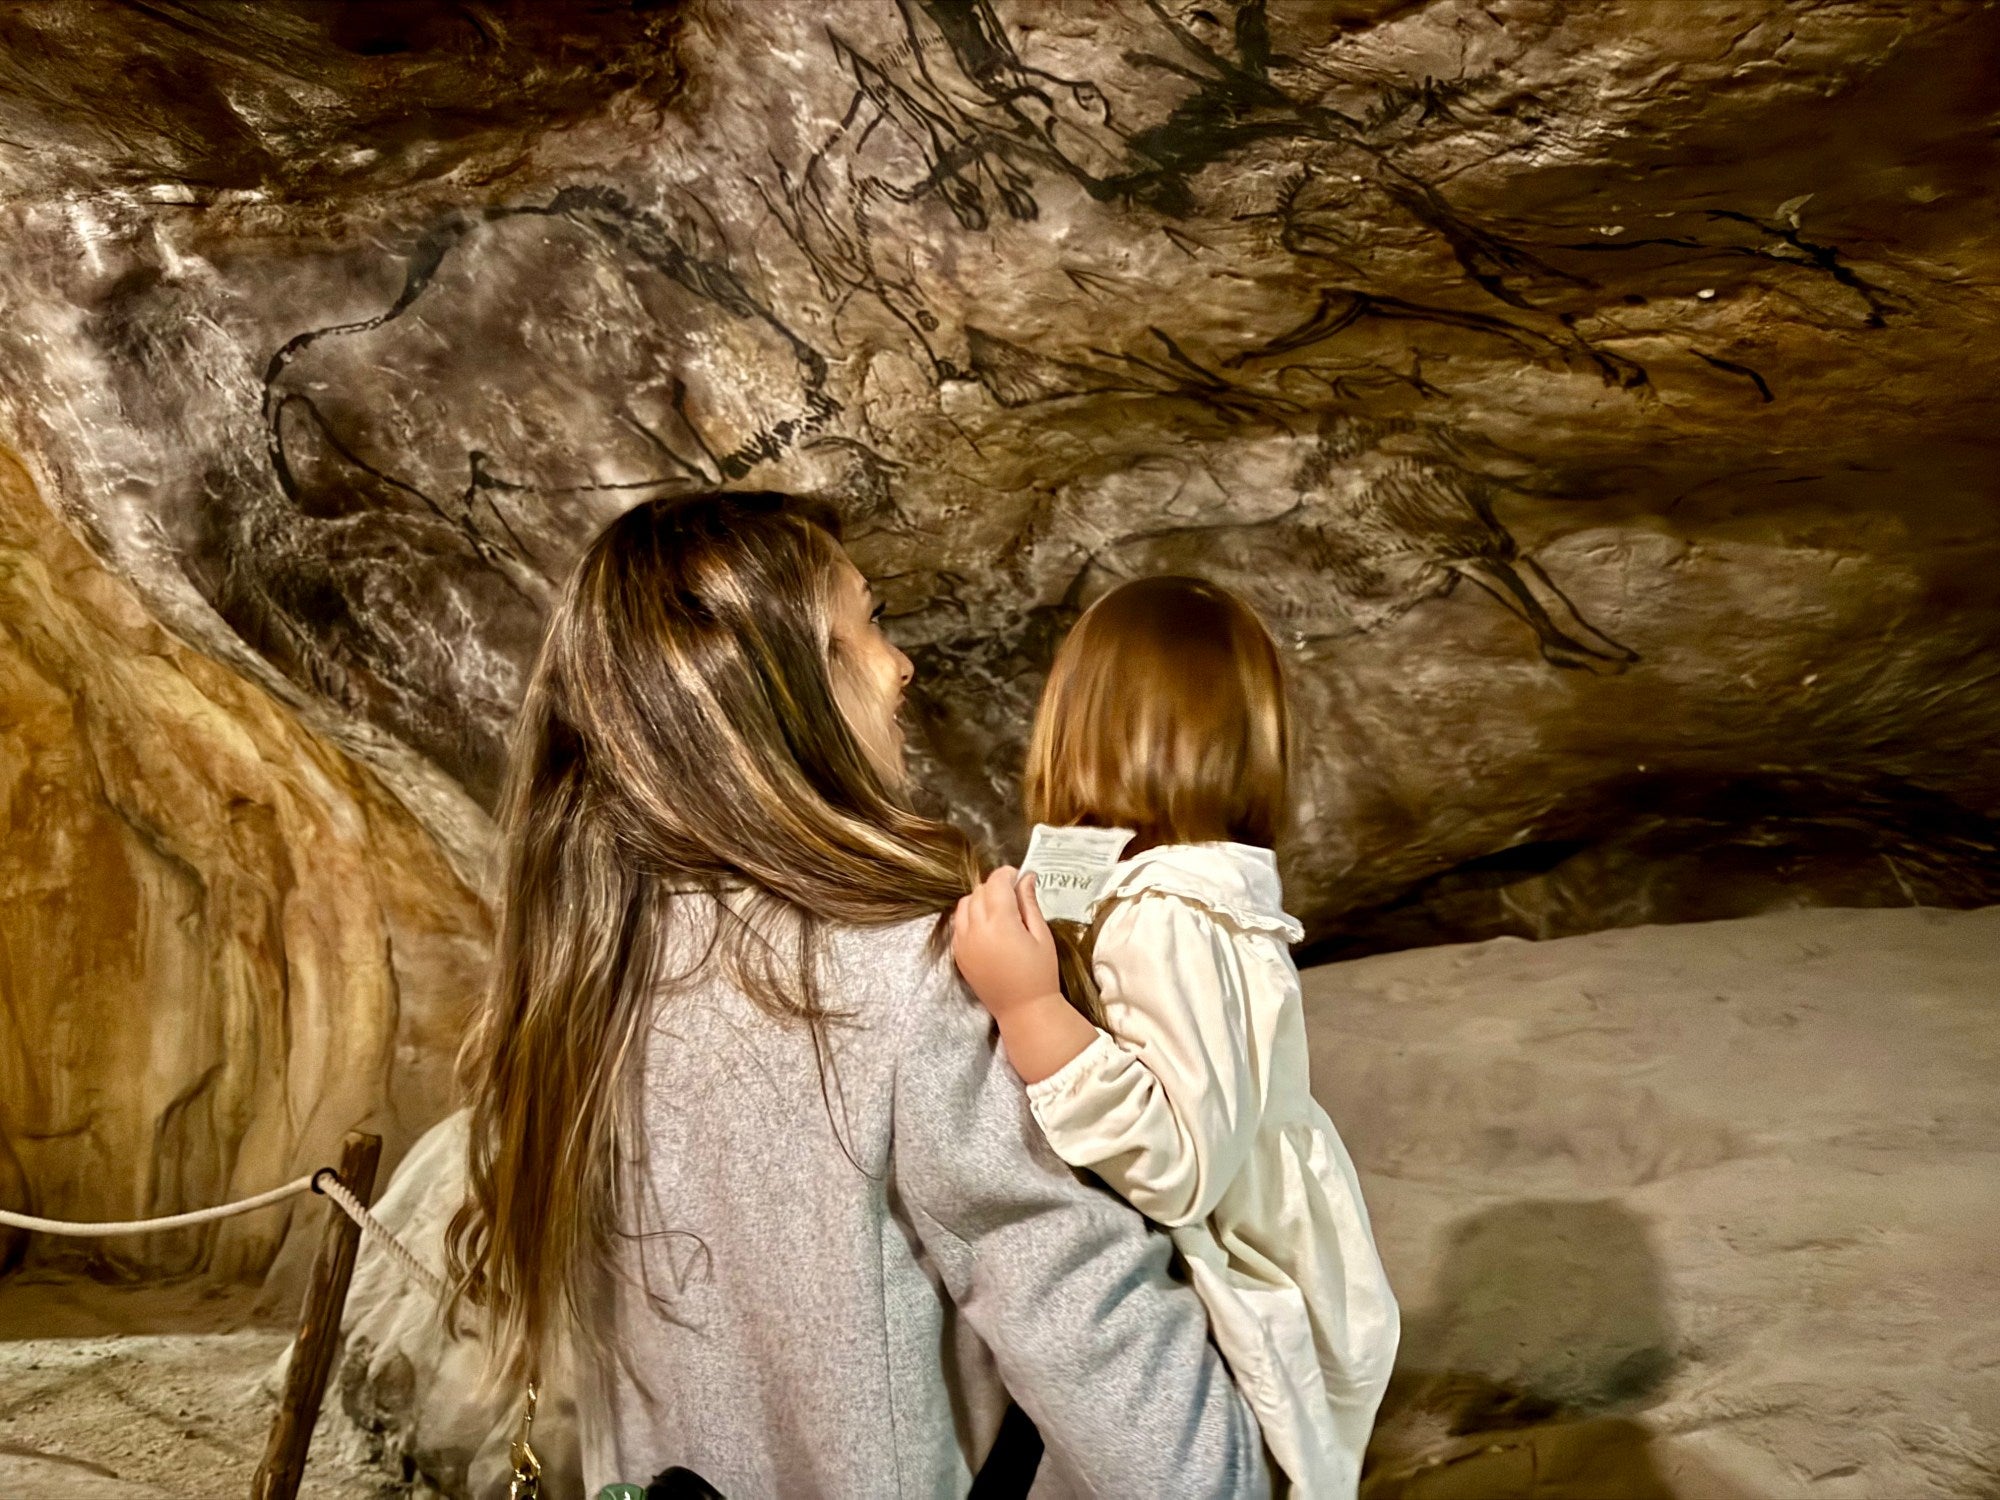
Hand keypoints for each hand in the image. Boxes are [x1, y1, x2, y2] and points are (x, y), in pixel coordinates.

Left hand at [953, 867, 1060, 1019]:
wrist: (1023, 1010)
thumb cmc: (1040, 974)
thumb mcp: (1041, 936)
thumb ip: (1029, 904)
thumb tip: (1026, 878)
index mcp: (1000, 923)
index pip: (996, 882)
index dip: (1008, 874)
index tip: (1019, 878)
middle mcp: (976, 929)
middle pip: (979, 891)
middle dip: (996, 887)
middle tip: (1014, 896)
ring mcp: (963, 943)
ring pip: (964, 904)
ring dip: (980, 900)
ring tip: (999, 912)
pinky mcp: (958, 955)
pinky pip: (959, 924)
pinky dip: (970, 917)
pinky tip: (987, 928)